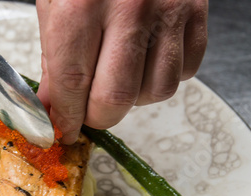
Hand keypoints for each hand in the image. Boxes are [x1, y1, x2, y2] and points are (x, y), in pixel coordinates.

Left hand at [36, 0, 207, 143]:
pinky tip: (145, 60)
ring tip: (118, 79)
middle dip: (97, 118)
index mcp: (81, 5)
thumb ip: (54, 60)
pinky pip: (186, 72)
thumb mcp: (55, 5)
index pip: (72, 84)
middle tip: (87, 112)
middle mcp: (129, 9)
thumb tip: (54, 107)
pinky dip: (162, 78)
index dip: (66, 116)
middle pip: (116, 99)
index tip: (64, 129)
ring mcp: (169, 11)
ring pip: (156, 92)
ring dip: (133, 99)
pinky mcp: (196, 13)